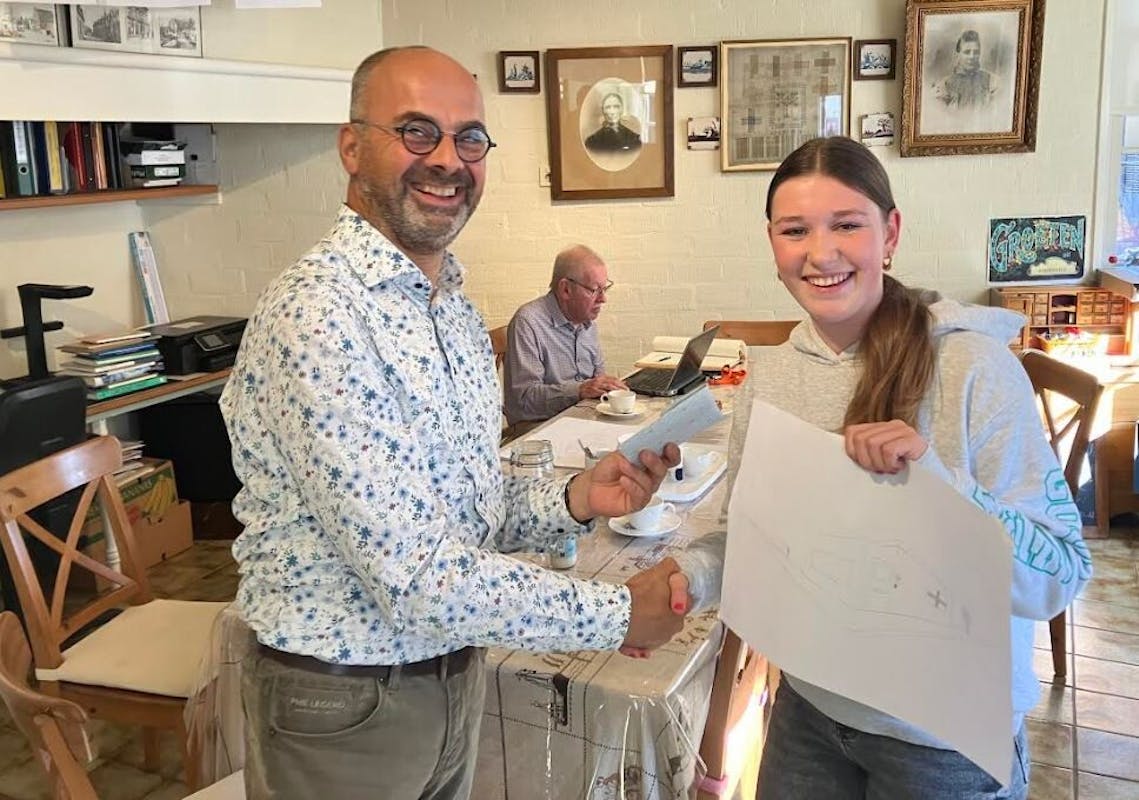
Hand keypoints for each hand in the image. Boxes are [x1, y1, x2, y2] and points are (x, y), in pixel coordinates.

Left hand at [566, 443, 680, 520]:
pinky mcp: (637, 503)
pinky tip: (624, 480)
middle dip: (655, 461)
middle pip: (662, 470)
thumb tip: (642, 446)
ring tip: (624, 465)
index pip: (668, 458)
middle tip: (644, 453)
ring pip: (650, 483)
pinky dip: (632, 486)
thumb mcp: (618, 455)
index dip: (672, 452)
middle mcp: (650, 477)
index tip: (668, 445)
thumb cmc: (607, 471)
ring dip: (637, 472)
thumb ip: (632, 451)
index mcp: (649, 463)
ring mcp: (645, 490)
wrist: (592, 487)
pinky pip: (640, 495)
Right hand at [578, 374, 627, 398]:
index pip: (614, 379)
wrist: (579, 389)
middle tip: (626, 391)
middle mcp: (600, 379)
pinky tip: (610, 396)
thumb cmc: (591, 387)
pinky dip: (606, 394)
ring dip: (615, 390)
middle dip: (620, 387)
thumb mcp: (601, 383)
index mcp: (603, 377)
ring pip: (608, 386)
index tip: (627, 388)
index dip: (621, 383)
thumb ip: (611, 383)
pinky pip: (600, 392)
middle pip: (613, 382)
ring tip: (621, 394)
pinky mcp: (593, 390)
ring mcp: (596, 385)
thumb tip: (623, 383)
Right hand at [621, 557, 684, 654]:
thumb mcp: (657, 573)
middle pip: (672, 613)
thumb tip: (673, 566)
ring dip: (651, 617)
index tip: (664, 586)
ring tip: (638, 607)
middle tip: (649, 595)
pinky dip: (640, 629)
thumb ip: (670, 567)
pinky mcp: (643, 646)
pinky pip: (645, 636)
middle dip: (663, 605)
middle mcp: (672, 630)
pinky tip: (632, 620)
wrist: (615, 616)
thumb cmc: (637, 598)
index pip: (686, 599)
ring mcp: (657, 640)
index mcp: (680, 613)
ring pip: (658, 625)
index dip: (675, 590)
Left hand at [844, 420, 927, 473]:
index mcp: (882, 428)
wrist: (936, 481)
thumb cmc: (905, 473)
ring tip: (891, 469)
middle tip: (880, 470)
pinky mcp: (913, 439)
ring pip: (873, 444)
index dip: (852, 451)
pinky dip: (890, 463)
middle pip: (861, 439)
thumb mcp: (880, 461)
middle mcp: (892, 425)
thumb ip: (865, 454)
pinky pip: (888, 450)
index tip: (864, 466)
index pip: (852, 432)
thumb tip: (844, 458)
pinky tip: (900, 467)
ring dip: (880, 463)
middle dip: (866, 460)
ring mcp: (904, 430)